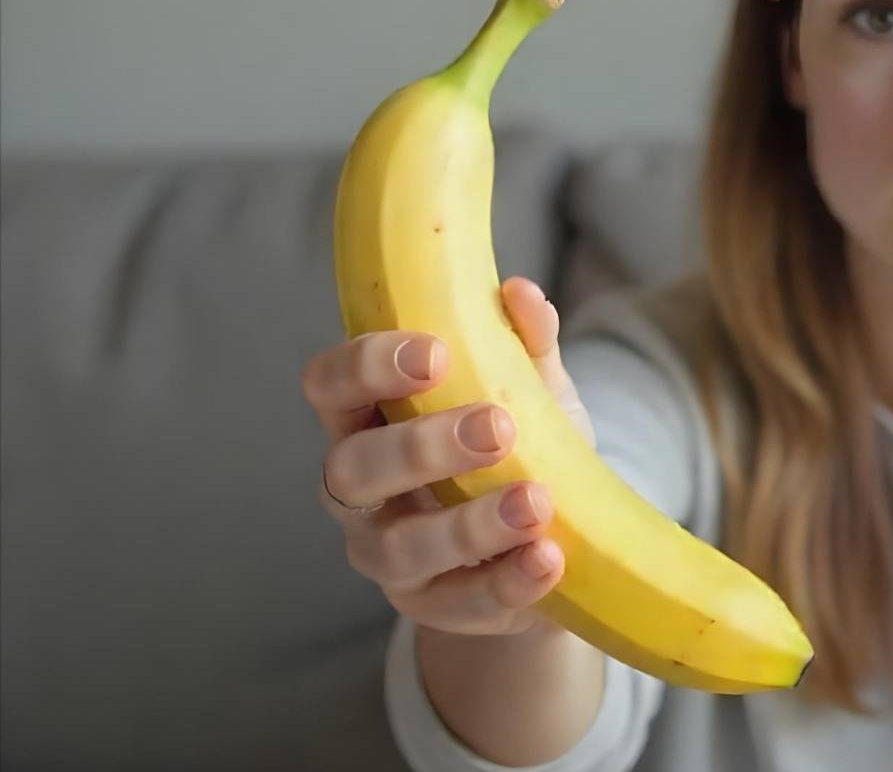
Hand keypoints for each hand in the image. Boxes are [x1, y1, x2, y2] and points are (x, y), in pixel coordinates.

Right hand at [300, 276, 593, 636]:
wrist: (551, 541)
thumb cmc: (522, 446)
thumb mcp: (531, 391)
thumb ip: (526, 345)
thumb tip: (521, 294)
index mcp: (368, 418)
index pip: (331, 385)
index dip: (368, 366)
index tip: (436, 353)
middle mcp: (358, 490)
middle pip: (355, 469)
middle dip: (423, 447)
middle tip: (499, 427)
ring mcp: (387, 556)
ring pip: (401, 546)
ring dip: (470, 523)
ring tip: (536, 502)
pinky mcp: (432, 608)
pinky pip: (461, 602)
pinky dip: (508, 581)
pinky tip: (548, 559)